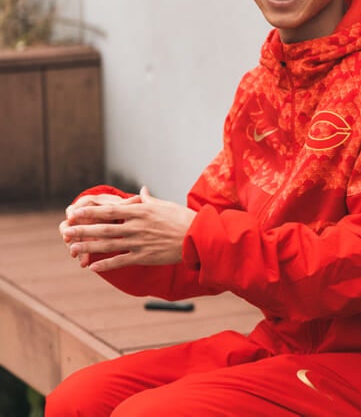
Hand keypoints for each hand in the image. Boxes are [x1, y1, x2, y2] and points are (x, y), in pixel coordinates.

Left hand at [61, 186, 195, 271]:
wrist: (197, 237)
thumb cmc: (182, 218)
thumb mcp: (164, 205)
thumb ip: (148, 200)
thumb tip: (141, 190)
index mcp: (141, 211)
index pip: (109, 211)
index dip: (90, 212)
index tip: (75, 212)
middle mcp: (137, 226)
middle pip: (104, 228)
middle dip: (82, 230)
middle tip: (65, 231)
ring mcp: (139, 242)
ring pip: (108, 245)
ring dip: (89, 247)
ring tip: (72, 249)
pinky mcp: (144, 256)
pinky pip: (121, 261)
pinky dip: (106, 264)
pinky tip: (93, 267)